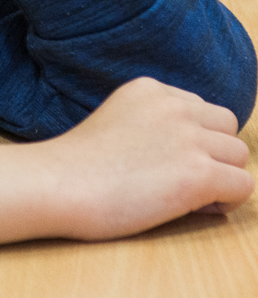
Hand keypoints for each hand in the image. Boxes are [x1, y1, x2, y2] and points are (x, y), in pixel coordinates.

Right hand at [0, 78, 252, 253]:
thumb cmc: (76, 166)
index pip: (200, 109)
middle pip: (226, 128)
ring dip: (220, 177)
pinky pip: (242, 186)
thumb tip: (194, 153)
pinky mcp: (198, 172)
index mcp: (150, 89)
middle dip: (212, 154)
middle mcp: (174, 105)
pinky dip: (225, 201)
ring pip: (238, 156)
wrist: (59, 184)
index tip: (167, 162)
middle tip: (181, 180)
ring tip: (185, 197)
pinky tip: (192, 208)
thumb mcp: (116, 120)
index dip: (192, 140)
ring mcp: (188, 137)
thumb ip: (152, 122)